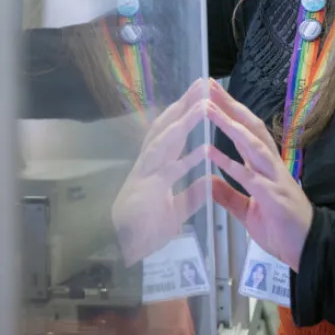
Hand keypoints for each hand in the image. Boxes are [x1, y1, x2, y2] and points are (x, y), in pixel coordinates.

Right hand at [111, 78, 211, 264]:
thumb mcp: (177, 209)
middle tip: (202, 83)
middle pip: (167, 127)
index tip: (201, 93)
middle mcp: (150, 164)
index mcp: (158, 166)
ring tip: (202, 105)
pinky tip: (202, 151)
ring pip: (165, 142)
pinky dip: (185, 161)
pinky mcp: (147, 192)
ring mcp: (146, 175)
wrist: (126, 251)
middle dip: (184, 104)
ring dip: (184, 123)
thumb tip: (208, 178)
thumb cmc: (147, 228)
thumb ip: (192, 193)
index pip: (172, 132)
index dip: (186, 112)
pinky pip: (168, 173)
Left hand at [205, 79, 313, 270]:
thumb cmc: (282, 229)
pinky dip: (230, 163)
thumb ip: (229, 195)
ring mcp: (274, 179)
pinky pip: (250, 176)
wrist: (309, 251)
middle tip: (209, 85)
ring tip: (208, 108)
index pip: (246, 131)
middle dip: (229, 105)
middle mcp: (270, 166)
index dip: (229, 112)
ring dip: (228, 125)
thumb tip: (208, 182)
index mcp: (264, 167)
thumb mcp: (248, 211)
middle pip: (250, 128)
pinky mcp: (274, 196)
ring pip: (251, 144)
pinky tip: (211, 152)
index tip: (210, 93)